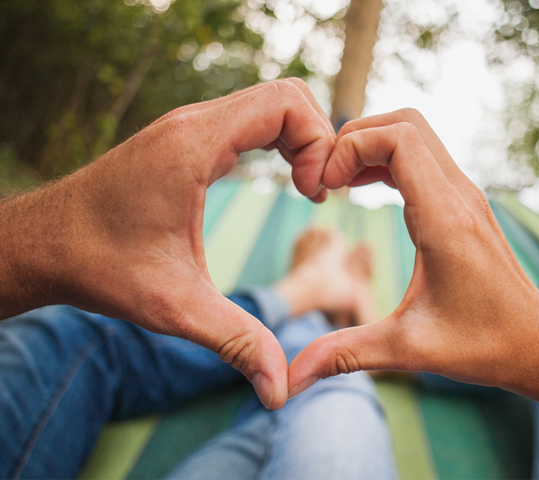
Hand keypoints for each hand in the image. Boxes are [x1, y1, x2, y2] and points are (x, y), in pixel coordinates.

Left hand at [0, 78, 334, 409]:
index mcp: (194, 147)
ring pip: (270, 103)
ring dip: (300, 139)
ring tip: (305, 188)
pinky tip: (280, 181)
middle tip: (317, 193)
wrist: (42, 245)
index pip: (286, 103)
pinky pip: (249, 118)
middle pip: (287, 96)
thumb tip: (281, 391)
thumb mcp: (174, 308)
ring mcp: (187, 127)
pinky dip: (278, 141)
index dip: (318, 144)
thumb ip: (236, 342)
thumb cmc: (99, 266)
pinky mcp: (184, 139)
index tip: (313, 196)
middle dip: (318, 140)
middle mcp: (192, 124)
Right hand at [288, 109, 538, 395]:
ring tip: (337, 184)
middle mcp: (459, 196)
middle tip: (324, 180)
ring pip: (416, 135)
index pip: (399, 138)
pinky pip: (423, 158)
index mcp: (445, 220)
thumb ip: (346, 354)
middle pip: (405, 123)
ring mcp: (466, 195)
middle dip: (355, 139)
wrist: (536, 344)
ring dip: (371, 146)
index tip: (323, 187)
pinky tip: (363, 189)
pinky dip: (387, 160)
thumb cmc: (482, 345)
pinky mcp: (465, 203)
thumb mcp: (409, 350)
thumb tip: (290, 377)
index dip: (351, 148)